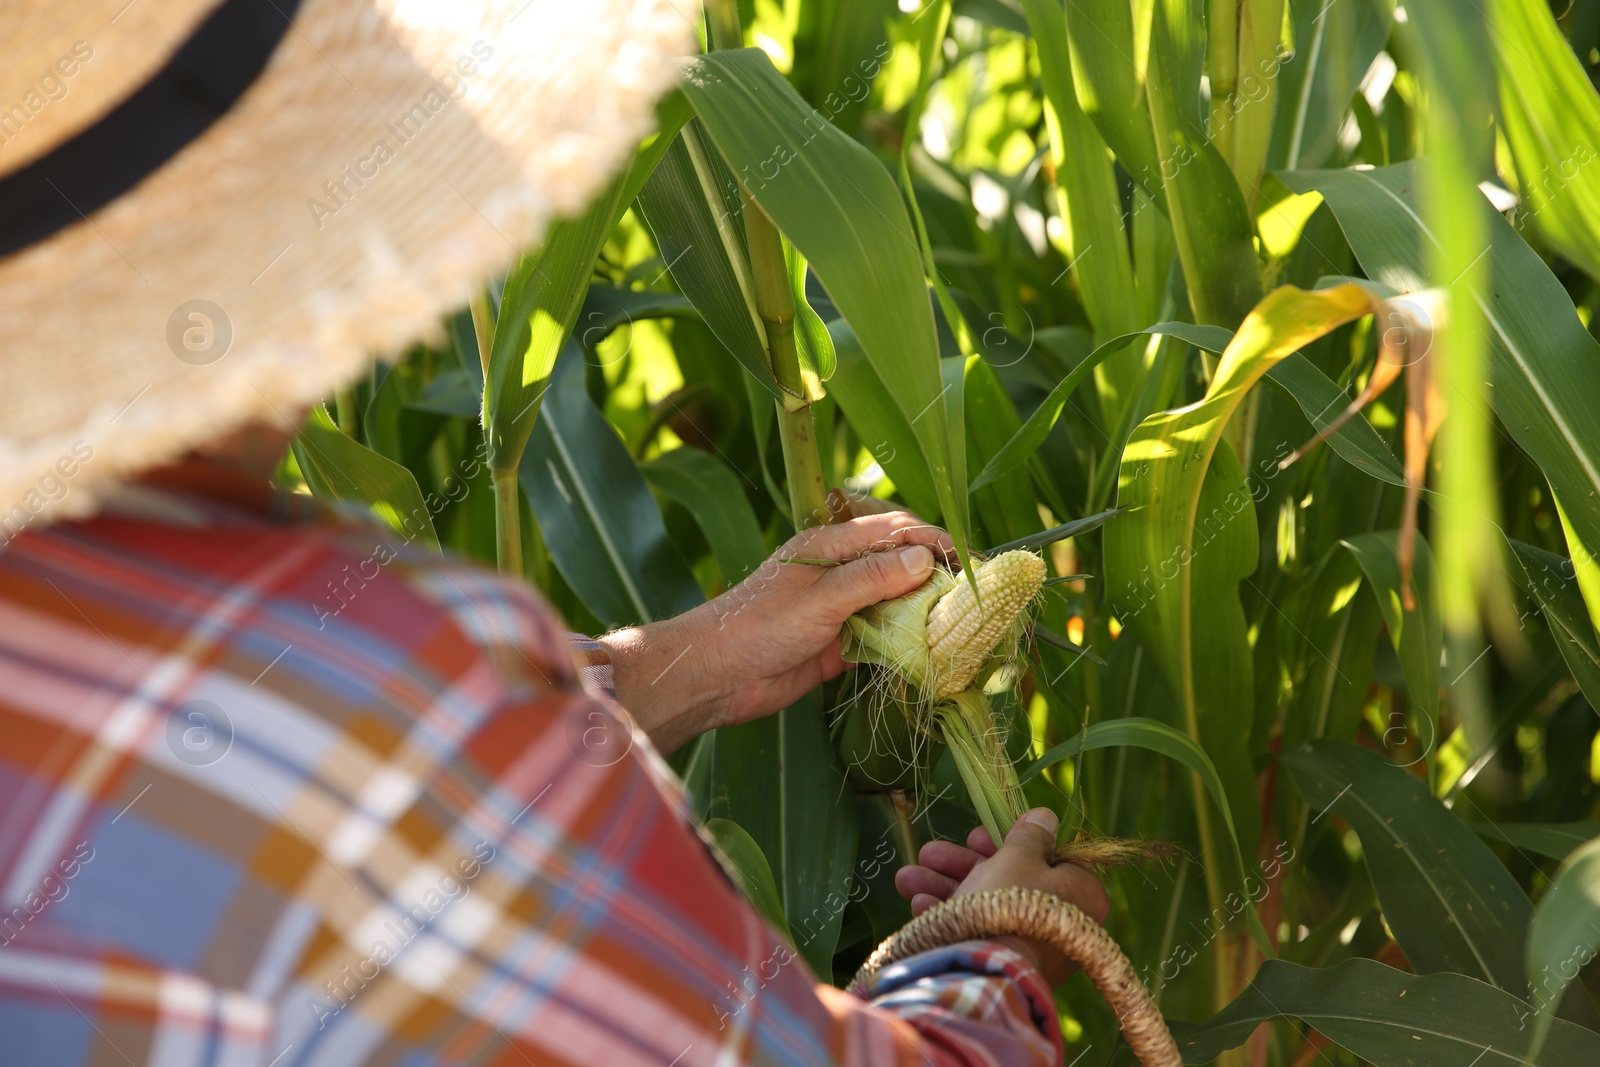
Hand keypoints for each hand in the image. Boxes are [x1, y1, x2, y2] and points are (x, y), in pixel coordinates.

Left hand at [599, 511, 952, 751]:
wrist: (715, 677)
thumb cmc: (758, 626)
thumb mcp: (820, 597)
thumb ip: (871, 578)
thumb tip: (923, 557)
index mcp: (830, 546)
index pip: (894, 530)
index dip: (934, 539)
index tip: (970, 559)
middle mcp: (838, 573)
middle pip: (898, 564)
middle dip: (936, 574)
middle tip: (975, 594)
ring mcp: (839, 610)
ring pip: (893, 602)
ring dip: (924, 611)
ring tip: (964, 624)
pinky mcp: (837, 646)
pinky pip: (881, 638)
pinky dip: (906, 644)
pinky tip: (932, 653)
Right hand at [894, 808, 1108, 985]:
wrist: (989, 968)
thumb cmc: (1012, 902)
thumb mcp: (1018, 856)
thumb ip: (1029, 835)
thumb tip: (1045, 815)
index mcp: (1081, 893)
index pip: (1048, 858)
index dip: (1010, 842)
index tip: (976, 836)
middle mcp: (1062, 921)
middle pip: (1008, 879)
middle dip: (960, 864)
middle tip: (931, 852)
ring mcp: (1034, 946)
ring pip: (987, 905)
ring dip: (944, 887)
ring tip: (907, 877)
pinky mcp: (1008, 963)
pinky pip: (981, 931)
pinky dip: (951, 916)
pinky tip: (918, 905)